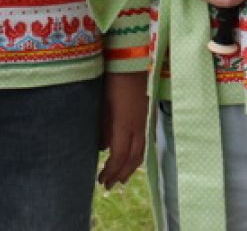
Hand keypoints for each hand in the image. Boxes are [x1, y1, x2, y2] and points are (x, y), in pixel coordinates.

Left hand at [97, 71, 147, 188]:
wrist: (129, 62)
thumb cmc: (111, 81)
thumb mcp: (101, 105)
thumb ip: (103, 128)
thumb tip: (102, 148)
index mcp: (124, 124)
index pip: (119, 155)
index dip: (111, 170)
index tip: (101, 180)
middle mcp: (137, 126)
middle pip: (132, 158)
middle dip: (121, 174)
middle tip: (109, 185)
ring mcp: (143, 121)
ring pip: (140, 151)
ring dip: (130, 168)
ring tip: (121, 178)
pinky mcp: (144, 116)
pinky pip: (142, 142)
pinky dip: (136, 155)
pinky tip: (128, 158)